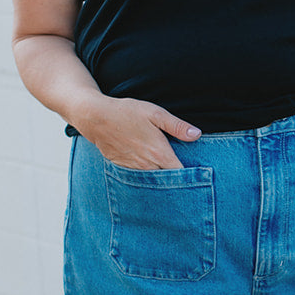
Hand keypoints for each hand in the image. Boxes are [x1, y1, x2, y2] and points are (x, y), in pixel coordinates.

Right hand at [80, 96, 200, 169]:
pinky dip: (146, 178)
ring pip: (153, 181)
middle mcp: (147, 165)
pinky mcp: (123, 168)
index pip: (180, 173)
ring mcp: (134, 169)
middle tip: (187, 181)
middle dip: (177, 182)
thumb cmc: (127, 112)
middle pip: (167, 181)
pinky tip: (151, 173)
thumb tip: (197, 135)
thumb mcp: (155, 113)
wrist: (96, 118)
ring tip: (169, 178)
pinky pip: (139, 178)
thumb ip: (177, 126)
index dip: (190, 176)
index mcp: (159, 153)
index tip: (198, 176)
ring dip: (161, 181)